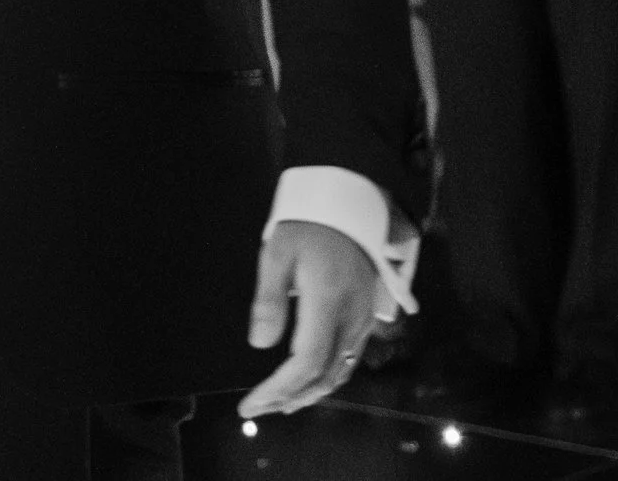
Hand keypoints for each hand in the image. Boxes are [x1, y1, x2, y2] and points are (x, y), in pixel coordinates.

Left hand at [237, 220, 379, 418]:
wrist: (348, 209)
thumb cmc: (307, 227)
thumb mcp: (277, 253)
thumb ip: (269, 300)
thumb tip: (260, 344)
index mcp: (327, 302)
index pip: (307, 362)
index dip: (280, 389)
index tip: (252, 403)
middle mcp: (351, 319)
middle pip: (325, 376)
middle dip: (290, 398)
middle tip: (258, 408)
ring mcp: (362, 321)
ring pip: (340, 373)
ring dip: (309, 394)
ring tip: (277, 404)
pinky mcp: (365, 319)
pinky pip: (349, 361)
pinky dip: (326, 379)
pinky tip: (306, 384)